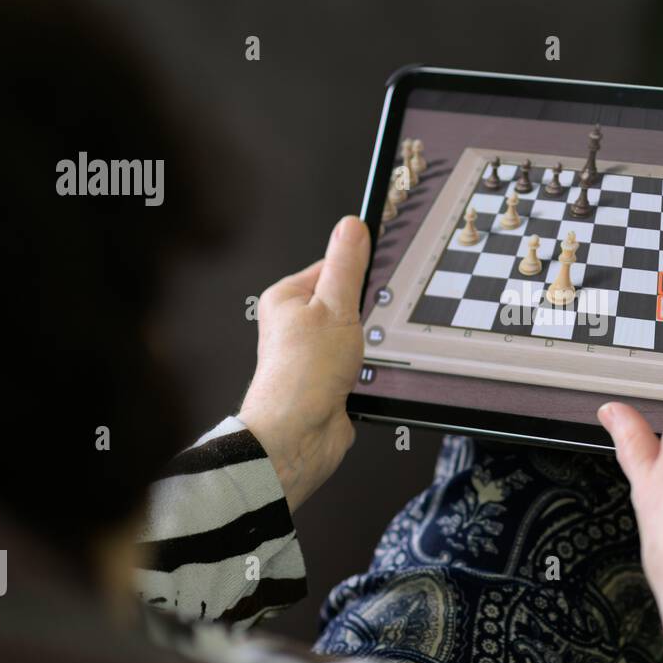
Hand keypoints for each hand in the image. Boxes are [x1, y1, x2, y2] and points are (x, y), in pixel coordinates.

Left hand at [238, 216, 369, 512]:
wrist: (298, 435)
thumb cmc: (302, 375)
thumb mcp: (334, 307)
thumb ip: (346, 266)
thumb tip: (351, 227)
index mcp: (287, 298)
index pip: (333, 267)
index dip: (358, 274)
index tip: (374, 281)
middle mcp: (296, 325)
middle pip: (349, 302)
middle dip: (367, 315)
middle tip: (364, 324)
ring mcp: (313, 355)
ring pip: (359, 335)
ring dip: (370, 346)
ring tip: (360, 356)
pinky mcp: (329, 380)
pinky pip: (362, 363)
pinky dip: (370, 369)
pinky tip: (365, 375)